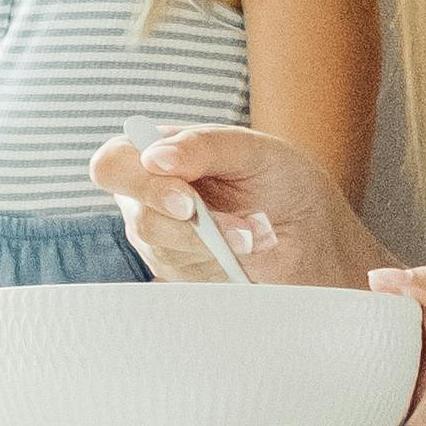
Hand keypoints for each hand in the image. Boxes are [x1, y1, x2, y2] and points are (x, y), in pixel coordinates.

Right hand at [82, 125, 372, 290]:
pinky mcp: (184, 278)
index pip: (112, 165)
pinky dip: (227, 269)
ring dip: (221, 249)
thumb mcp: (251, 149)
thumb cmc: (278, 179)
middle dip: (195, 227)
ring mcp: (163, 245)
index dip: (140, 182)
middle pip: (140, 219)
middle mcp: (148, 202)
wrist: (313, 231)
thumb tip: (155, 157)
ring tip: (259, 237)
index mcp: (154, 157)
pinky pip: (192, 280)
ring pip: (168, 254)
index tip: (187, 199)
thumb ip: (202, 146)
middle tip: (242, 230)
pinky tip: (251, 258)